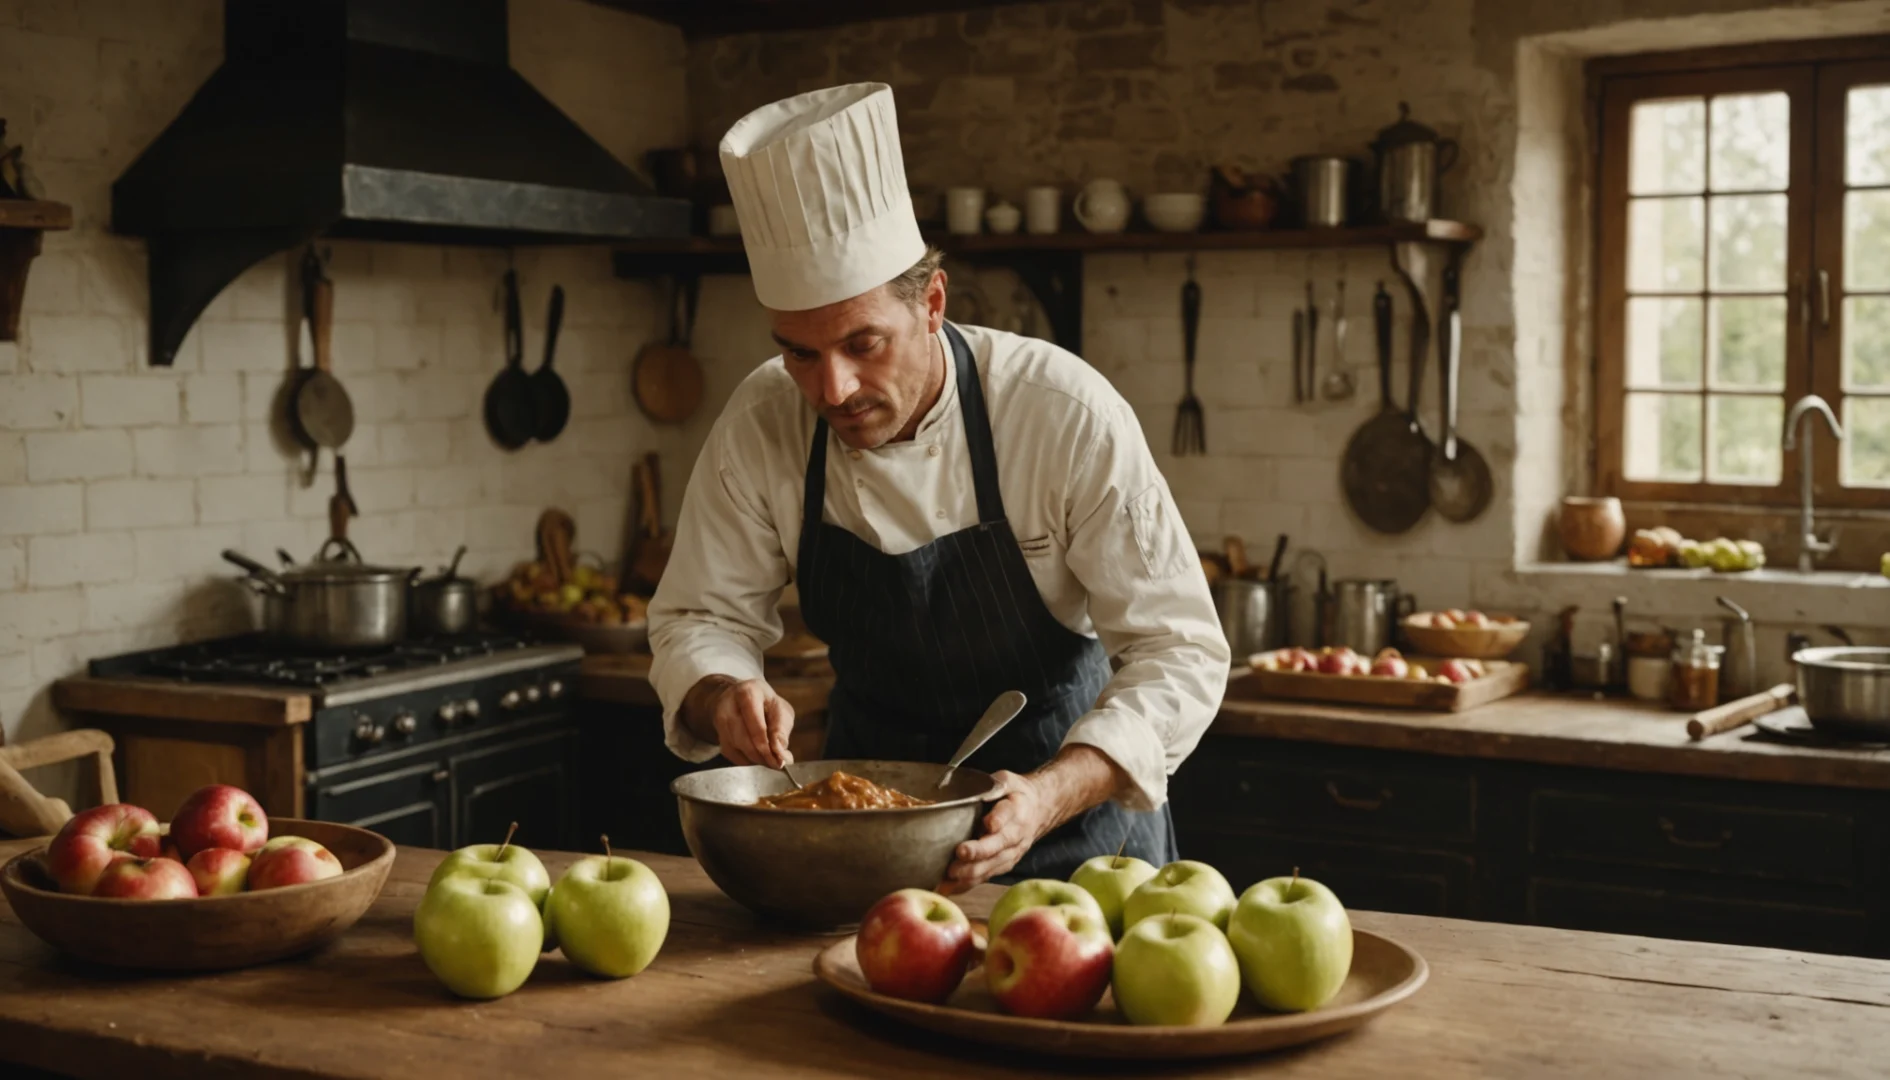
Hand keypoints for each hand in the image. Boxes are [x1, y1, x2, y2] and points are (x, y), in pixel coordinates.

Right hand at [684, 676, 794, 768]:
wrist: (738, 696)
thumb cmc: (764, 703)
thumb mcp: (780, 709)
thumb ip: (781, 730)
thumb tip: (781, 754)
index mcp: (748, 693)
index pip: (757, 727)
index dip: (769, 747)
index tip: (780, 761)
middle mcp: (729, 704)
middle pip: (743, 739)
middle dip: (761, 756)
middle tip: (776, 764)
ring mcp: (719, 718)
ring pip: (735, 747)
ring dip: (754, 759)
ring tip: (768, 760)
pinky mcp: (717, 731)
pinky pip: (730, 753)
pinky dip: (744, 760)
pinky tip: (755, 757)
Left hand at [940, 770, 1048, 892]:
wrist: (1038, 811)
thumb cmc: (1015, 794)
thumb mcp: (1008, 781)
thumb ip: (995, 785)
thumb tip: (976, 793)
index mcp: (1017, 810)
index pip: (1008, 816)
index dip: (998, 820)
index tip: (988, 824)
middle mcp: (1016, 836)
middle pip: (998, 847)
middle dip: (978, 852)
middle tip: (959, 853)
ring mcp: (1011, 854)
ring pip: (991, 866)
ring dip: (970, 872)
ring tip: (948, 875)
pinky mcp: (1003, 866)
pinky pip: (985, 877)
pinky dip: (966, 884)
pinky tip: (948, 888)